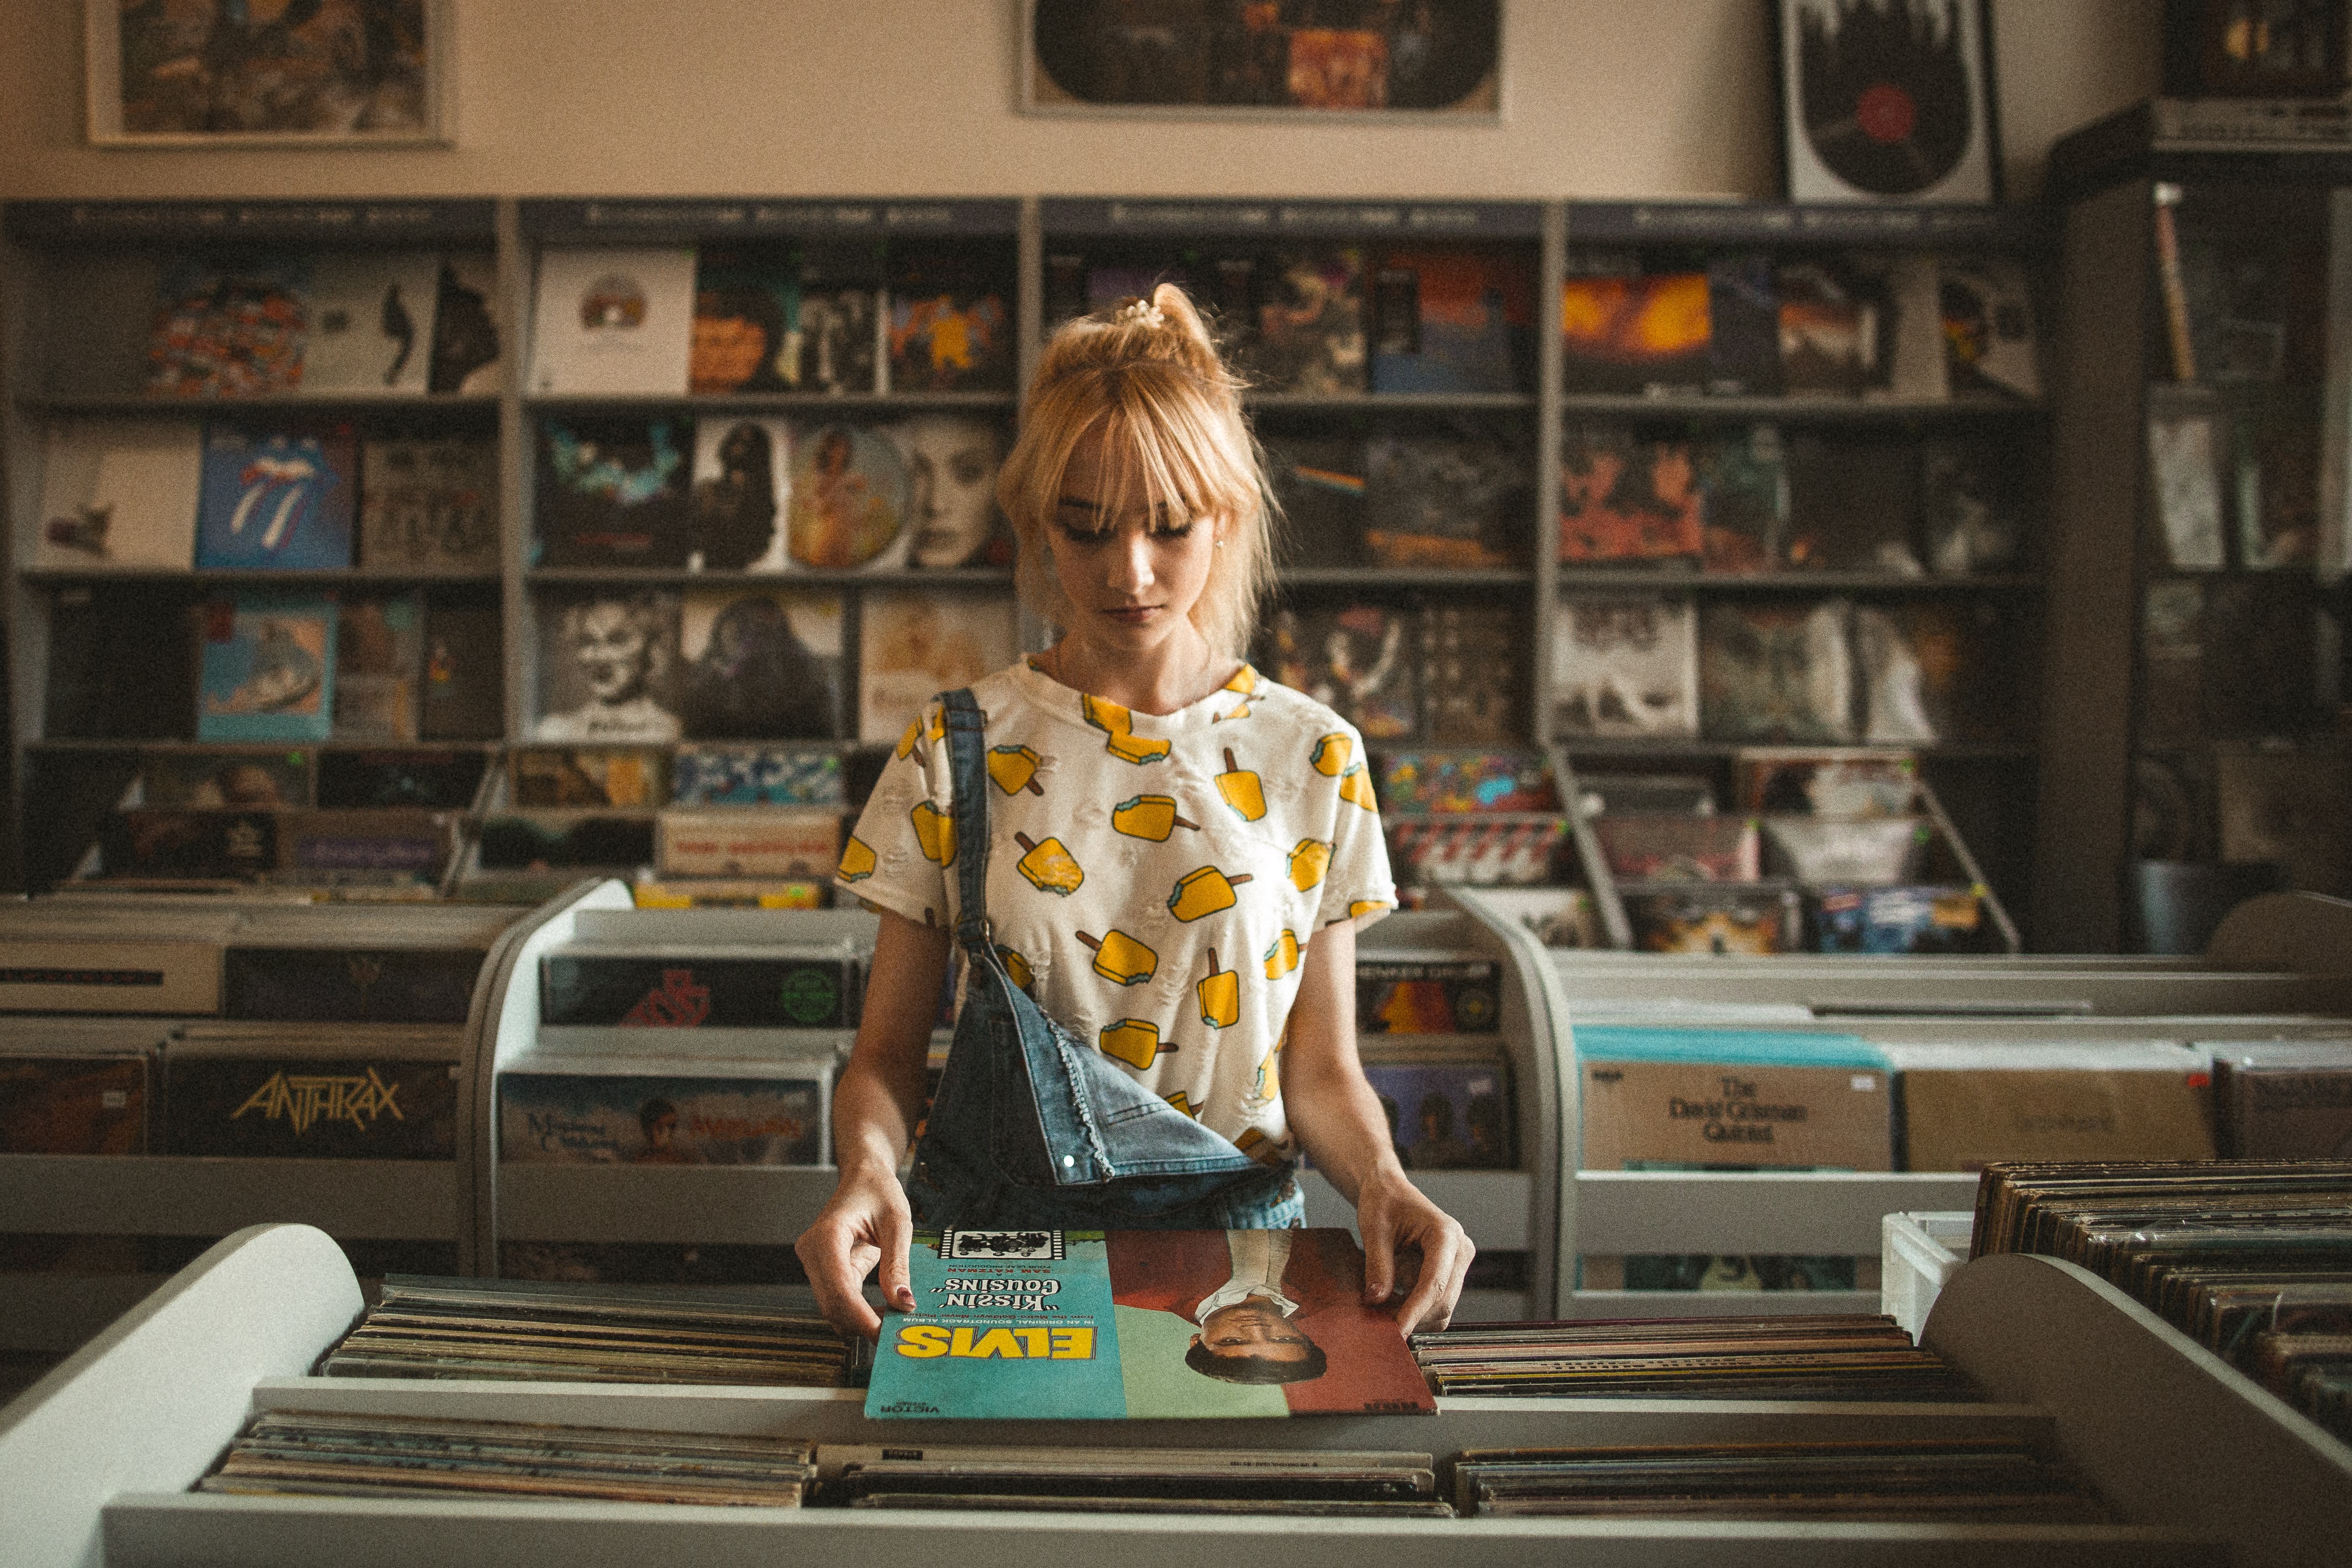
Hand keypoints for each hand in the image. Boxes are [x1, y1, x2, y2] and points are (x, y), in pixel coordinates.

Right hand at [793, 1165, 915, 1339]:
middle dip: (861, 1323)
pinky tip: (883, 1311)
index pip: (839, 1288)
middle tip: (894, 1335)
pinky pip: (837, 1298)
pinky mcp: (822, 1269)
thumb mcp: (898, 1223)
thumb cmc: (879, 1191)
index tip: (884, 1333)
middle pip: (831, 1303)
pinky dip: (858, 1310)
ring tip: (893, 1321)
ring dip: (860, 1319)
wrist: (863, 1176)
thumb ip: (898, 1264)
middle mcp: (812, 1250)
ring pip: (832, 1306)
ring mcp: (814, 1261)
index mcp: (828, 1235)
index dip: (861, 1316)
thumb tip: (903, 1303)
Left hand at [1354, 1165, 1473, 1333]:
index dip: (1415, 1311)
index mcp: (1446, 1234)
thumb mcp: (1374, 1229)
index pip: (1434, 1283)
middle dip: (1413, 1316)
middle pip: (1443, 1302)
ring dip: (1414, 1315)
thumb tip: (1376, 1300)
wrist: (1391, 1192)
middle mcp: (1460, 1250)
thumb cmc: (1383, 1203)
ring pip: (1442, 1309)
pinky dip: (1416, 1310)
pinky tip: (1393, 1300)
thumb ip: (1377, 1265)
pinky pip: (1436, 1305)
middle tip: (1379, 1322)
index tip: (1396, 1332)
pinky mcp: (1451, 1275)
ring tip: (1384, 1305)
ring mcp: (1458, 1264)